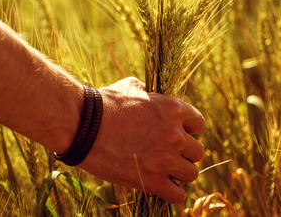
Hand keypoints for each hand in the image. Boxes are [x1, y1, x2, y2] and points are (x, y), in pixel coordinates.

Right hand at [79, 77, 204, 202]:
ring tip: (163, 171)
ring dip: (179, 173)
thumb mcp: (130, 86)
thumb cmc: (104, 104)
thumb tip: (151, 94)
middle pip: (197, 151)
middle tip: (167, 154)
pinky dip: (170, 192)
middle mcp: (175, 134)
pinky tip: (159, 186)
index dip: (187, 129)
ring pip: (191, 173)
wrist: (82, 126)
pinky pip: (177, 195)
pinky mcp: (152, 181)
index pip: (198, 124)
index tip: (175, 134)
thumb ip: (149, 93)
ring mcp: (165, 159)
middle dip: (183, 153)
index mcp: (173, 109)